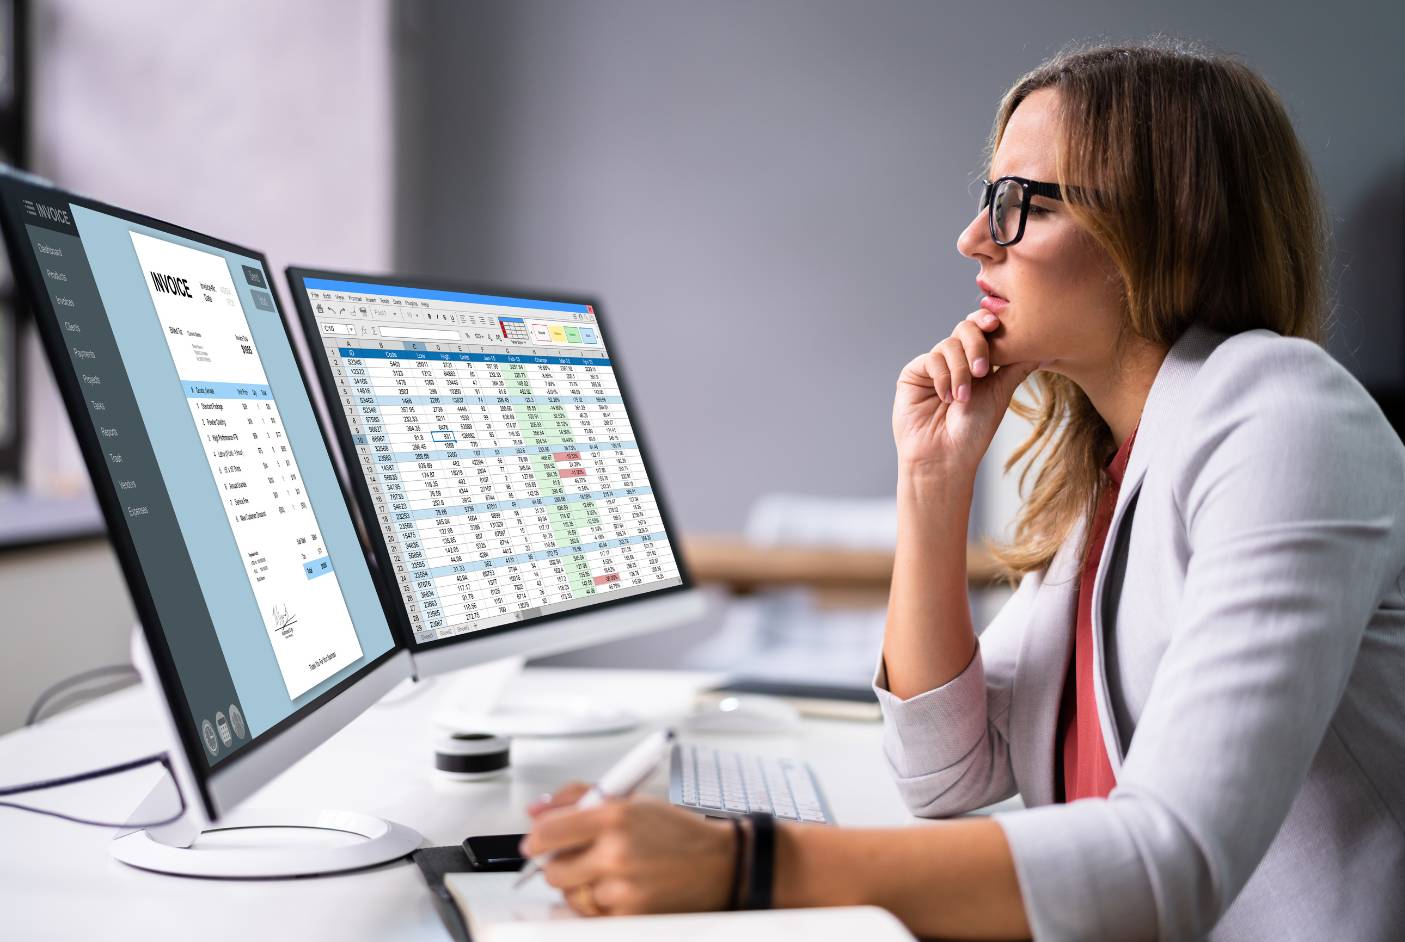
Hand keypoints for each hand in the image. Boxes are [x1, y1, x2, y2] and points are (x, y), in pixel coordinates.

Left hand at [522, 782, 734, 916]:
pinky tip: (620, 890)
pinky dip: (601, 906)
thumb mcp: (630, 800)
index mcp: (614, 815)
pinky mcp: (631, 916)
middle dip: (560, 866)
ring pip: (572, 896)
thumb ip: (578, 798)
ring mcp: (623, 888)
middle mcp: (616, 852)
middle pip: (554, 870)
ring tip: (609, 874)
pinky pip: (593, 916)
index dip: (537, 839)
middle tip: (577, 858)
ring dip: (582, 887)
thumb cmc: (677, 832)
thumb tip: (536, 810)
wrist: (720, 864)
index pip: (548, 831)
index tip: (538, 843)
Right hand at [892, 310, 1042, 476]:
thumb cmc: (974, 432)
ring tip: (963, 397)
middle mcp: (956, 360)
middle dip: (977, 345)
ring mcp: (934, 366)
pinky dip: (942, 378)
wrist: (945, 457)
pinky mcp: (914, 373)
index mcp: (978, 362)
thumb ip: (1018, 367)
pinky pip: (931, 360)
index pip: (983, 331)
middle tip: (983, 370)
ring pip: (949, 345)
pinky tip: (947, 399)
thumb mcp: (1001, 394)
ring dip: (960, 370)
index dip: (988, 322)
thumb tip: (1046, 349)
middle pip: (965, 329)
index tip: (996, 324)